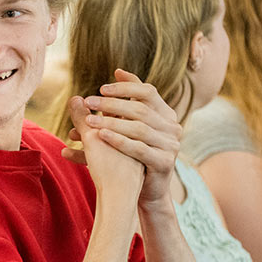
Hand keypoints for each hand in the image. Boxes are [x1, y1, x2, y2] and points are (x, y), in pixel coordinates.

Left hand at [79, 69, 180, 208]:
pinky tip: (100, 136)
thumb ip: (128, 98)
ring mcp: (171, 145)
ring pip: (138, 128)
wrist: (146, 190)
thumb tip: (118, 70)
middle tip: (88, 101)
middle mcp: (173, 127)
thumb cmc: (134, 154)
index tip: (102, 87)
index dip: (125, 87)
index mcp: (166, 114)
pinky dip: (118, 141)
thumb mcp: (131, 124)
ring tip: (88, 121)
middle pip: (141, 109)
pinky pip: (139, 149)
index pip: (148, 91)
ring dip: (111, 122)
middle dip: (112, 104)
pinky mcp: (165, 163)